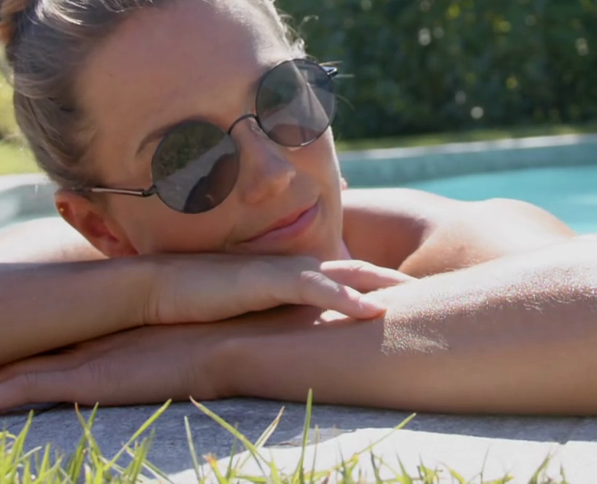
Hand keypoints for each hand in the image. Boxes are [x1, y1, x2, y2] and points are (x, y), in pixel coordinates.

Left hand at [0, 320, 215, 418]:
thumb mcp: (189, 340)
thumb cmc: (228, 338)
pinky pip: (23, 391)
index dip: (14, 345)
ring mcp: (84, 356)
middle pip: (20, 349)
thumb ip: (171, 344)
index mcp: (110, 327)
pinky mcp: (85, 380)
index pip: (51, 337)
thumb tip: (171, 354)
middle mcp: (88, 337)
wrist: (235, 340)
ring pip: (10, 371)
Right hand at [134, 256, 410, 324]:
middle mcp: (294, 266)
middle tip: (437, 291)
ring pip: (345, 275)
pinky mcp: (268, 281)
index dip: (379, 281)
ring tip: (417, 298)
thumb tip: (295, 329)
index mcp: (291, 271)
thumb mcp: (246, 304)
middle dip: (394, 279)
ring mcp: (283, 270)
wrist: (159, 287)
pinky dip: (348, 300)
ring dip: (383, 286)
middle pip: (356, 269)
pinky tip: (374, 312)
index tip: (411, 293)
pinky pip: (317, 290)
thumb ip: (273, 309)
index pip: (345, 273)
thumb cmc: (199, 297)